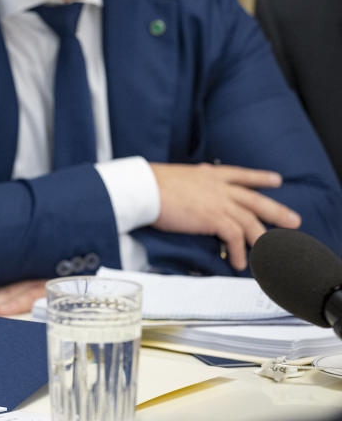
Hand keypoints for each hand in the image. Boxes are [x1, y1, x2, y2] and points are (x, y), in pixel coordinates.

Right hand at [150, 162, 299, 270]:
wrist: (145, 188)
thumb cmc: (151, 185)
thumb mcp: (175, 178)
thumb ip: (189, 185)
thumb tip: (187, 194)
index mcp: (209, 174)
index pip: (240, 174)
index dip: (259, 177)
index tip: (275, 180)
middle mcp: (218, 186)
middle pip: (255, 199)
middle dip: (276, 210)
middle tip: (293, 220)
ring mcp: (218, 201)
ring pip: (251, 221)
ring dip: (263, 239)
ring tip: (271, 253)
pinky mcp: (214, 218)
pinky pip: (235, 237)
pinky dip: (239, 252)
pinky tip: (239, 262)